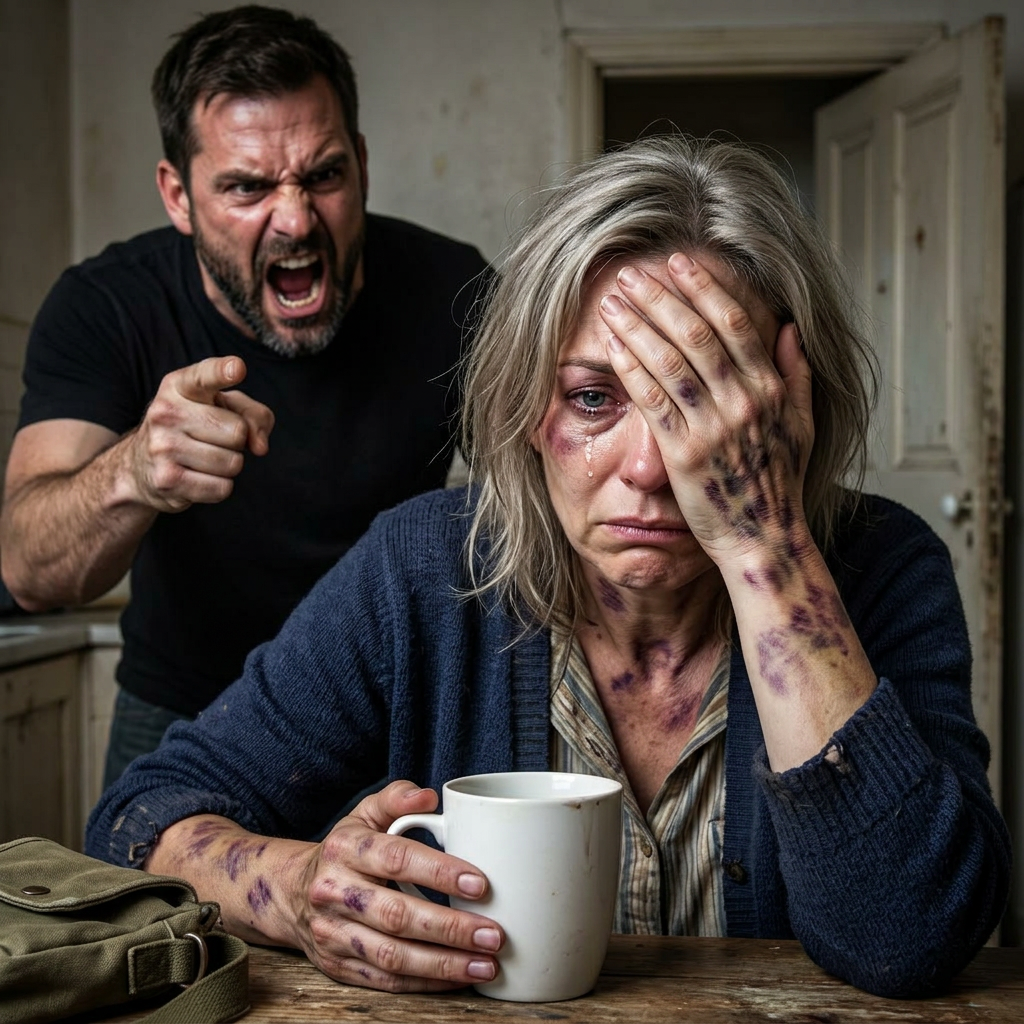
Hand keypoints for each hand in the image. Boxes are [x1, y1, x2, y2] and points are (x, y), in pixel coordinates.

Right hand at [124, 356, 273, 511]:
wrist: (141, 466)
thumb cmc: (196, 428)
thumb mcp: (225, 409)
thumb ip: (254, 416)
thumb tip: (259, 446)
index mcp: (179, 386)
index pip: (205, 376)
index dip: (223, 372)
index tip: (238, 368)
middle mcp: (165, 412)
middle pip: (238, 432)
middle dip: (236, 441)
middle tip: (212, 439)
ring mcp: (162, 446)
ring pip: (232, 463)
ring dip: (228, 465)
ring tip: (203, 458)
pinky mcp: (167, 480)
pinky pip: (221, 488)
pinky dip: (218, 487)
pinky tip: (197, 477)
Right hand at [291, 781, 503, 991]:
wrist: (291, 893)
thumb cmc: (345, 850)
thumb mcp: (364, 815)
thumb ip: (396, 799)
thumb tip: (428, 797)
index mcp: (346, 849)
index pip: (396, 859)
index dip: (439, 873)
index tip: (480, 884)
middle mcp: (335, 892)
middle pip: (397, 915)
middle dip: (450, 928)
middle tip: (493, 934)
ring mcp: (333, 934)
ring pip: (392, 956)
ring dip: (444, 963)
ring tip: (486, 963)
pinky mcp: (337, 966)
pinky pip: (386, 980)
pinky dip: (426, 982)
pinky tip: (459, 977)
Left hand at [600, 254, 813, 571]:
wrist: (762, 539)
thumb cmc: (777, 484)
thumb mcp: (801, 426)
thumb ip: (796, 375)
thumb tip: (790, 328)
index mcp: (770, 390)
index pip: (736, 323)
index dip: (705, 288)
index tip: (680, 263)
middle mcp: (743, 403)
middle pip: (696, 334)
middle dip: (661, 297)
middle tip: (634, 272)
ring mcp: (713, 428)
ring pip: (670, 361)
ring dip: (639, 325)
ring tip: (614, 300)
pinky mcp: (683, 455)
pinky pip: (652, 401)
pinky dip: (631, 368)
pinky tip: (613, 344)